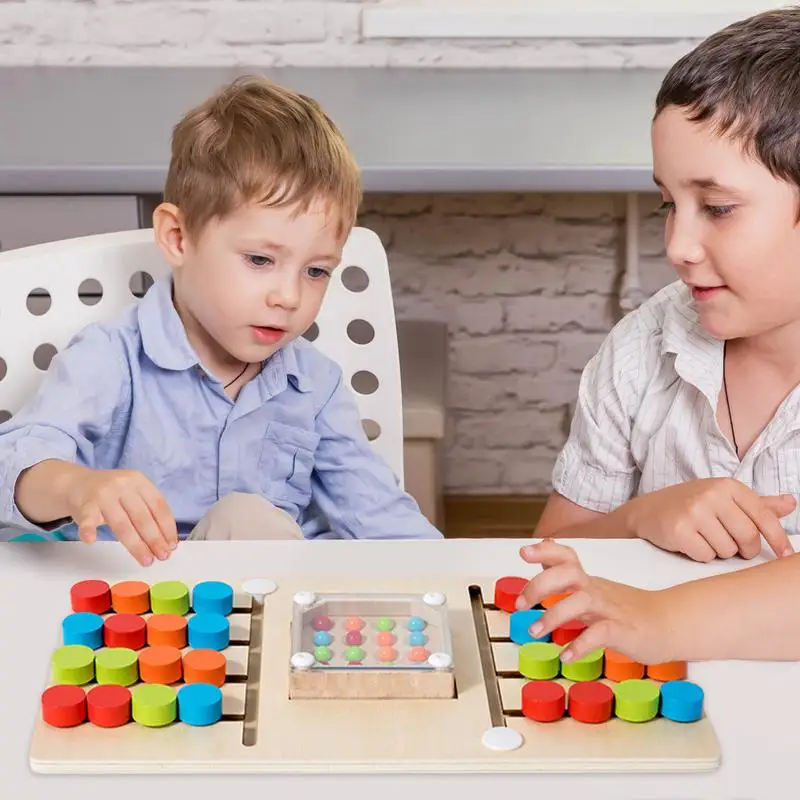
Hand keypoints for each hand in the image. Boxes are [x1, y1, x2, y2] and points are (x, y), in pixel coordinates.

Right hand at [63, 467, 177, 564]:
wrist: (76, 483)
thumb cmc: (111, 493)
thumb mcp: (133, 493)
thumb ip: (147, 511)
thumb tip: (166, 541)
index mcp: (139, 481)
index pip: (158, 506)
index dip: (167, 527)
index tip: (172, 545)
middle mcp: (123, 485)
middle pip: (142, 517)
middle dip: (155, 539)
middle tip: (163, 556)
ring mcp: (103, 495)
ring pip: (122, 524)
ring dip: (136, 545)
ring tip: (146, 560)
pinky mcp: (84, 505)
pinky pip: (88, 520)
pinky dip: (89, 530)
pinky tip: (91, 541)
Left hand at [516, 539, 672, 664]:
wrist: (668, 624)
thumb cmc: (627, 610)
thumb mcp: (593, 590)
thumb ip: (568, 579)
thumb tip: (543, 556)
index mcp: (588, 581)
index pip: (567, 557)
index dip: (545, 551)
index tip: (523, 552)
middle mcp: (596, 590)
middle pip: (568, 573)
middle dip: (539, 585)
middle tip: (520, 604)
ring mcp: (610, 609)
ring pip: (580, 601)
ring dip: (554, 615)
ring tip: (535, 631)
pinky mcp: (622, 631)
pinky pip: (599, 633)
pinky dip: (580, 644)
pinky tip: (566, 656)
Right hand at [627, 478, 794, 561]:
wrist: (646, 511)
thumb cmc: (689, 505)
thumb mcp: (723, 498)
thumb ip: (758, 504)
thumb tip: (792, 503)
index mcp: (728, 486)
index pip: (764, 517)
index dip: (778, 540)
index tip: (786, 555)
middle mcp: (712, 494)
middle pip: (748, 537)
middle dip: (743, 549)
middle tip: (730, 545)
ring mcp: (694, 511)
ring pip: (727, 550)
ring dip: (718, 552)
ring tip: (703, 538)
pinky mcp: (679, 529)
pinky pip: (705, 556)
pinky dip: (700, 555)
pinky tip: (690, 543)